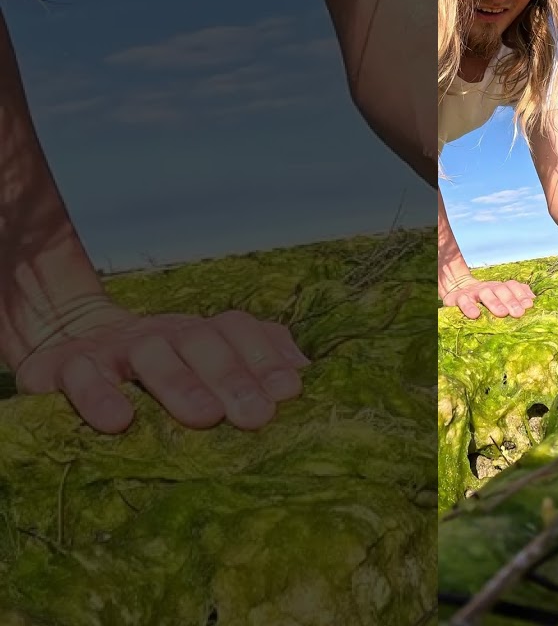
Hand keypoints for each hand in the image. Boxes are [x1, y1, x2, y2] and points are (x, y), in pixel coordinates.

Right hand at [14, 300, 309, 433]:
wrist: (67, 343)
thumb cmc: (158, 366)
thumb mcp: (204, 359)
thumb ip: (254, 356)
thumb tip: (302, 369)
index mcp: (198, 332)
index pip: (236, 329)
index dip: (264, 356)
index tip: (289, 391)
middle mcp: (161, 333)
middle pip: (201, 341)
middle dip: (233, 376)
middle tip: (257, 415)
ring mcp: (112, 348)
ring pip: (149, 353)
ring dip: (178, 383)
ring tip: (204, 417)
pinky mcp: (61, 368)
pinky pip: (80, 377)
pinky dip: (99, 396)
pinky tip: (119, 422)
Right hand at [441, 274, 534, 318]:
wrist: (456, 290)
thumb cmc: (483, 299)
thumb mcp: (499, 296)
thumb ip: (516, 295)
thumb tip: (533, 298)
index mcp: (498, 287)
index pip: (512, 286)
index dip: (520, 294)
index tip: (529, 305)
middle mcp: (487, 287)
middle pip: (500, 289)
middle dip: (511, 300)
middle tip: (519, 313)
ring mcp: (472, 292)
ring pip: (484, 293)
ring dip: (494, 302)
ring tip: (502, 313)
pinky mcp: (456, 298)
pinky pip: (463, 301)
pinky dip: (469, 307)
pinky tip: (475, 315)